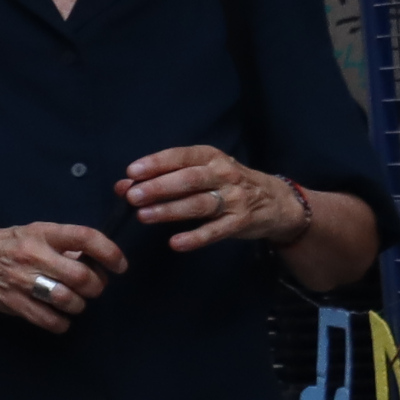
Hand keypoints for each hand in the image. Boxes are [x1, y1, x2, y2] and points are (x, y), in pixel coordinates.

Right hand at [0, 221, 127, 331]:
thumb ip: (59, 245)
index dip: (110, 252)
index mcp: (40, 232)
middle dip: (96, 286)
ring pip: (69, 300)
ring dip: (78, 305)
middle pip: (83, 276)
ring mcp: (22, 280)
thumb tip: (92, 260)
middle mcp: (33, 254)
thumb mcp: (28, 233)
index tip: (120, 265)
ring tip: (71, 302)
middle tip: (91, 288)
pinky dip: (61, 323)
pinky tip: (58, 318)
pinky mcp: (12, 303)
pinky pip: (50, 321)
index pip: (85, 237)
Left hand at [123, 146, 314, 251]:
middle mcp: (223, 174)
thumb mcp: (200, 172)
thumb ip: (163, 177)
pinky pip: (216, 231)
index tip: (131, 172)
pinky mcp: (241, 222)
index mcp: (210, 157)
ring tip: (144, 216)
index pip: (180, 156)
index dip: (156, 163)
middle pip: (188, 180)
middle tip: (133, 197)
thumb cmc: (226, 183)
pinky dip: (196, 237)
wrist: (276, 201)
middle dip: (158, 187)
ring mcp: (234, 199)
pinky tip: (175, 243)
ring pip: (199, 204)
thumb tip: (123, 185)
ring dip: (170, 210)